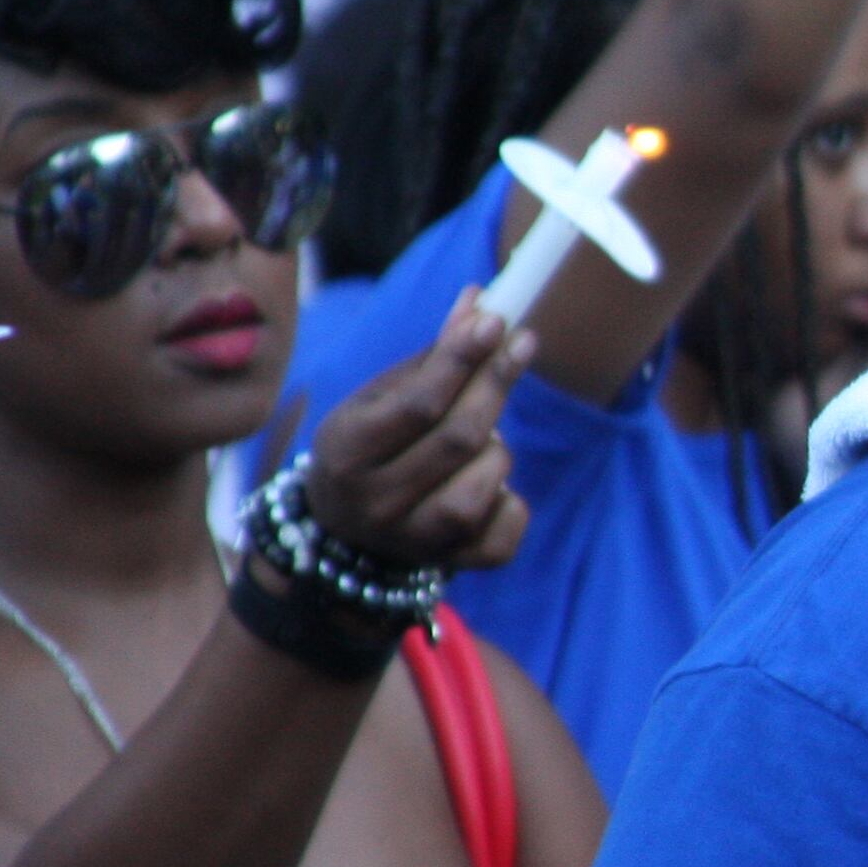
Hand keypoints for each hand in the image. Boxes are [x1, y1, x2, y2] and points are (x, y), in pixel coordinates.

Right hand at [304, 294, 530, 573]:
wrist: (344, 534)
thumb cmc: (372, 445)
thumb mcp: (381, 398)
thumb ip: (433, 356)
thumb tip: (482, 300)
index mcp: (346, 452)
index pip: (419, 404)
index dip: (464, 359)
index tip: (498, 321)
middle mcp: (376, 503)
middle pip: (461, 438)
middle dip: (497, 383)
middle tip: (523, 343)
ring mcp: (414, 541)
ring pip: (488, 483)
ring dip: (499, 448)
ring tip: (481, 438)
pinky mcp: (453, 565)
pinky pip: (507, 530)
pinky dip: (511, 501)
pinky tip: (491, 485)